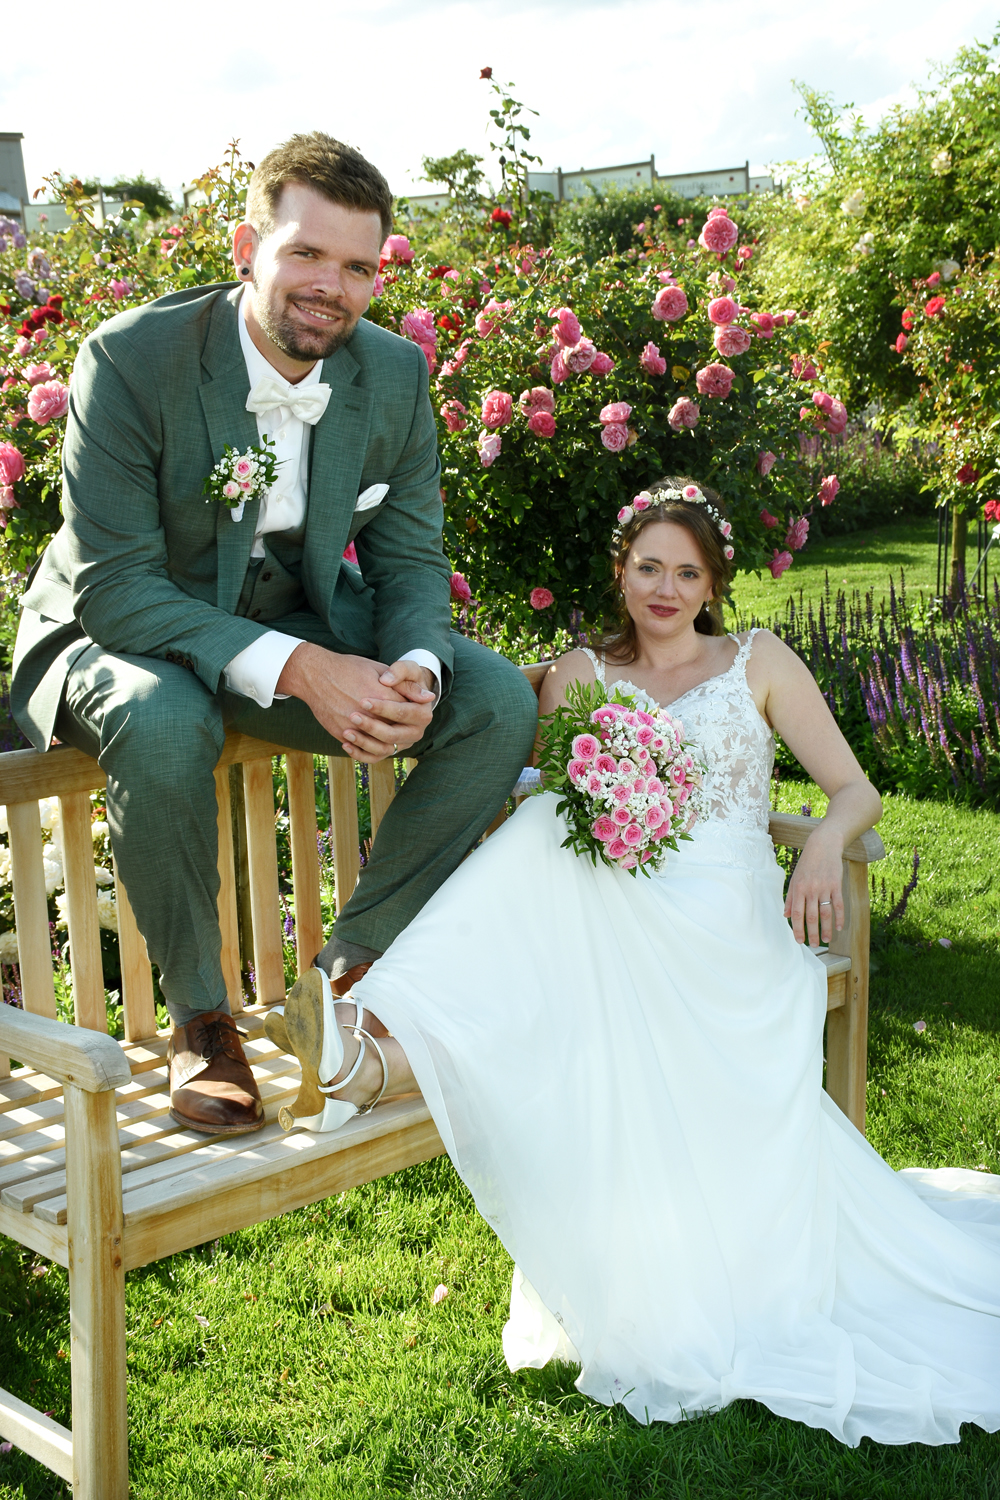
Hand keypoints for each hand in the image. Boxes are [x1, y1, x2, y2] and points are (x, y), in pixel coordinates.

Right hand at [276, 645, 431, 761]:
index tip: (407, 713)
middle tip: (395, 726)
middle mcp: (370, 712)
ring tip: (381, 736)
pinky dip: (366, 752)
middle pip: (396, 732)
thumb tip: (428, 698)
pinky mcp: (341, 732)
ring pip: (380, 746)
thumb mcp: (380, 670)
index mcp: (384, 694)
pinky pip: (360, 751)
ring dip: (384, 743)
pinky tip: (365, 744)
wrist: (316, 674)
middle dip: (398, 730)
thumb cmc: (350, 669)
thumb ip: (407, 685)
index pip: (409, 713)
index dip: (411, 715)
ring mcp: (354, 725)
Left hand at [343, 660, 435, 759]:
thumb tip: (388, 681)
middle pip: (394, 735)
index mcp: (423, 714)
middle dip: (372, 727)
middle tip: (352, 716)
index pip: (404, 713)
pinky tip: (345, 744)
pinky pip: (374, 757)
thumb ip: (400, 671)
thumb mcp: (406, 669)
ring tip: (346, 732)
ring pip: (384, 749)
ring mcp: (402, 743)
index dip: (384, 708)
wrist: (396, 692)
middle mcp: (415, 732)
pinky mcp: (389, 749)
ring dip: (364, 743)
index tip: (363, 701)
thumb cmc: (400, 678)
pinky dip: (359, 754)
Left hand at [783, 825, 844, 946]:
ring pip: (825, 913)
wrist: (823, 846)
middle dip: (812, 933)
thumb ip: (790, 898)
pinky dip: (839, 917)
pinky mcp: (836, 884)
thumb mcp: (795, 879)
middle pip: (811, 917)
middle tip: (814, 945)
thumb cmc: (807, 864)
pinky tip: (839, 927)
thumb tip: (786, 915)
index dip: (797, 929)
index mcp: (798, 889)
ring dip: (826, 929)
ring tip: (826, 940)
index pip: (796, 914)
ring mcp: (824, 887)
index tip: (799, 941)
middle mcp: (810, 889)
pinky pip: (838, 904)